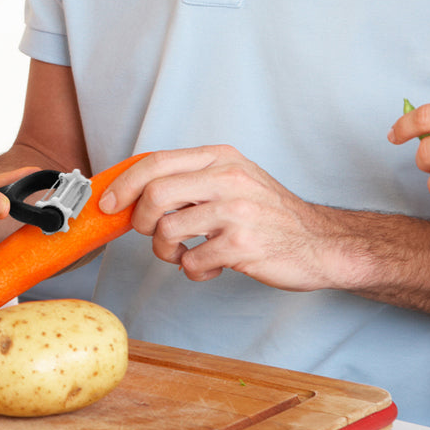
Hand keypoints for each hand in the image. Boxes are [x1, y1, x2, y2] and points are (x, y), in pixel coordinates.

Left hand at [99, 144, 332, 290]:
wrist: (321, 243)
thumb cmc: (270, 214)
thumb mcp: (234, 178)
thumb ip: (191, 179)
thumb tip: (135, 191)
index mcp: (220, 157)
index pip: (156, 161)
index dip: (124, 183)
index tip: (108, 203)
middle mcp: (228, 178)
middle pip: (154, 194)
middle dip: (139, 220)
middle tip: (150, 233)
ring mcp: (236, 211)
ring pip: (167, 230)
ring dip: (166, 251)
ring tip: (185, 253)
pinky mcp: (243, 246)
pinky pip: (192, 262)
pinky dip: (193, 271)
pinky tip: (209, 267)